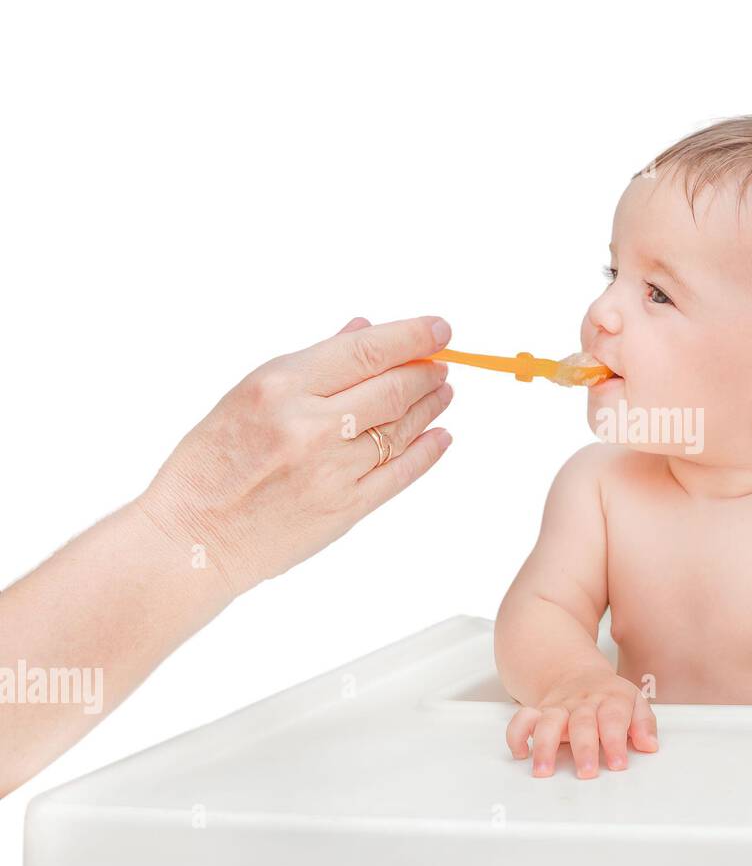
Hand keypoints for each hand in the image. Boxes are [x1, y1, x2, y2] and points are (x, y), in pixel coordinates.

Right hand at [136, 315, 454, 596]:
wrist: (193, 537)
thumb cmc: (212, 462)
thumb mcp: (247, 396)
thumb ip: (312, 364)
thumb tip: (363, 330)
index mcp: (280, 387)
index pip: (366, 350)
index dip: (411, 336)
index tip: (438, 328)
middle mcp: (311, 426)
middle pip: (392, 388)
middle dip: (426, 372)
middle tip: (442, 364)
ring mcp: (332, 470)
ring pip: (401, 428)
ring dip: (430, 406)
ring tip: (443, 392)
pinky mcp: (346, 509)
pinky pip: (400, 473)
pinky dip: (427, 451)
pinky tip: (440, 436)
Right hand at [506, 667, 658, 777]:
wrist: (577, 673)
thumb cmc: (610, 696)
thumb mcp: (635, 702)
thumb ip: (644, 724)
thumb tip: (650, 745)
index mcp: (611, 699)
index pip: (614, 718)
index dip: (616, 741)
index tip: (618, 764)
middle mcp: (583, 703)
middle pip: (582, 722)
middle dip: (584, 748)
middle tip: (587, 772)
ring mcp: (560, 707)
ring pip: (548, 721)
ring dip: (544, 745)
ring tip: (544, 770)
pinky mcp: (540, 711)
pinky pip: (522, 719)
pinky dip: (517, 735)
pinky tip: (520, 754)